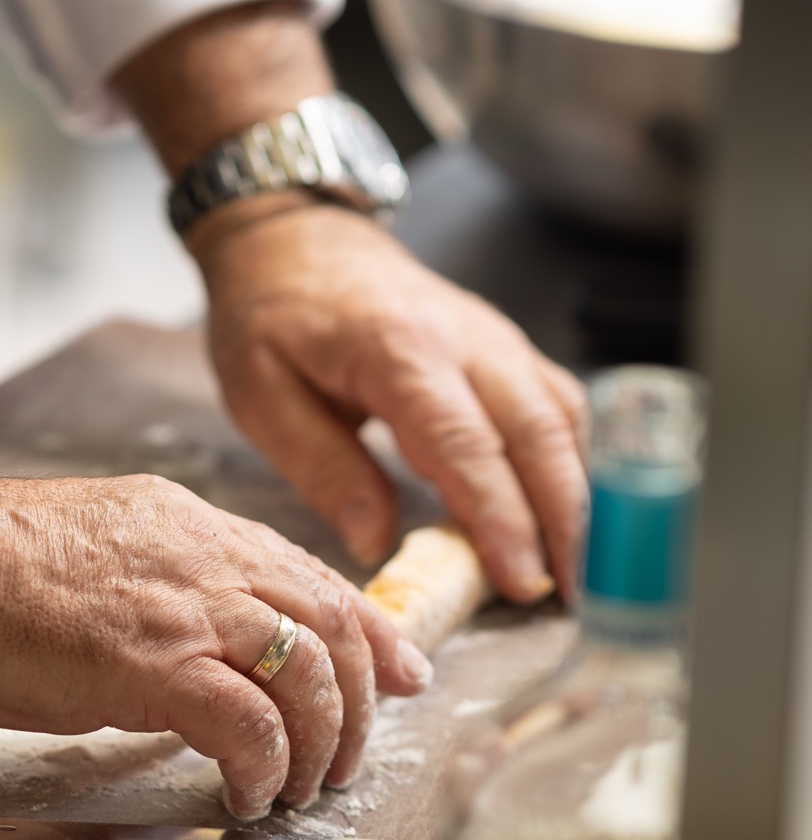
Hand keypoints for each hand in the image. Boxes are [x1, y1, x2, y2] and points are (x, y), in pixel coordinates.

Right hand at [0, 351, 429, 818]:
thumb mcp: (96, 555)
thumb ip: (155, 590)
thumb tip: (177, 648)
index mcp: (192, 529)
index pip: (311, 576)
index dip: (370, 631)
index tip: (401, 671)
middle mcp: (209, 559)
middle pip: (333, 627)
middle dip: (360, 702)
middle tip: (348, 759)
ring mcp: (188, 609)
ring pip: (309, 676)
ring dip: (317, 745)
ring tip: (296, 789)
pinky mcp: (157, 666)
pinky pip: (249, 725)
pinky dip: (263, 767)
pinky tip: (247, 795)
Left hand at [195, 202, 586, 600]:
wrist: (297, 239)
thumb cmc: (271, 316)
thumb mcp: (261, 395)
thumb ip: (322, 469)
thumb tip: (377, 545)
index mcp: (397, 349)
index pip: (466, 443)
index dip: (503, 518)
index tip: (523, 584)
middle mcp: (465, 338)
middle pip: (539, 433)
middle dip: (563, 522)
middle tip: (570, 600)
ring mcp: (496, 338)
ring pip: (564, 419)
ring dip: (579, 497)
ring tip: (577, 575)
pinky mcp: (508, 348)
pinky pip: (561, 406)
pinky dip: (574, 464)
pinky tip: (569, 518)